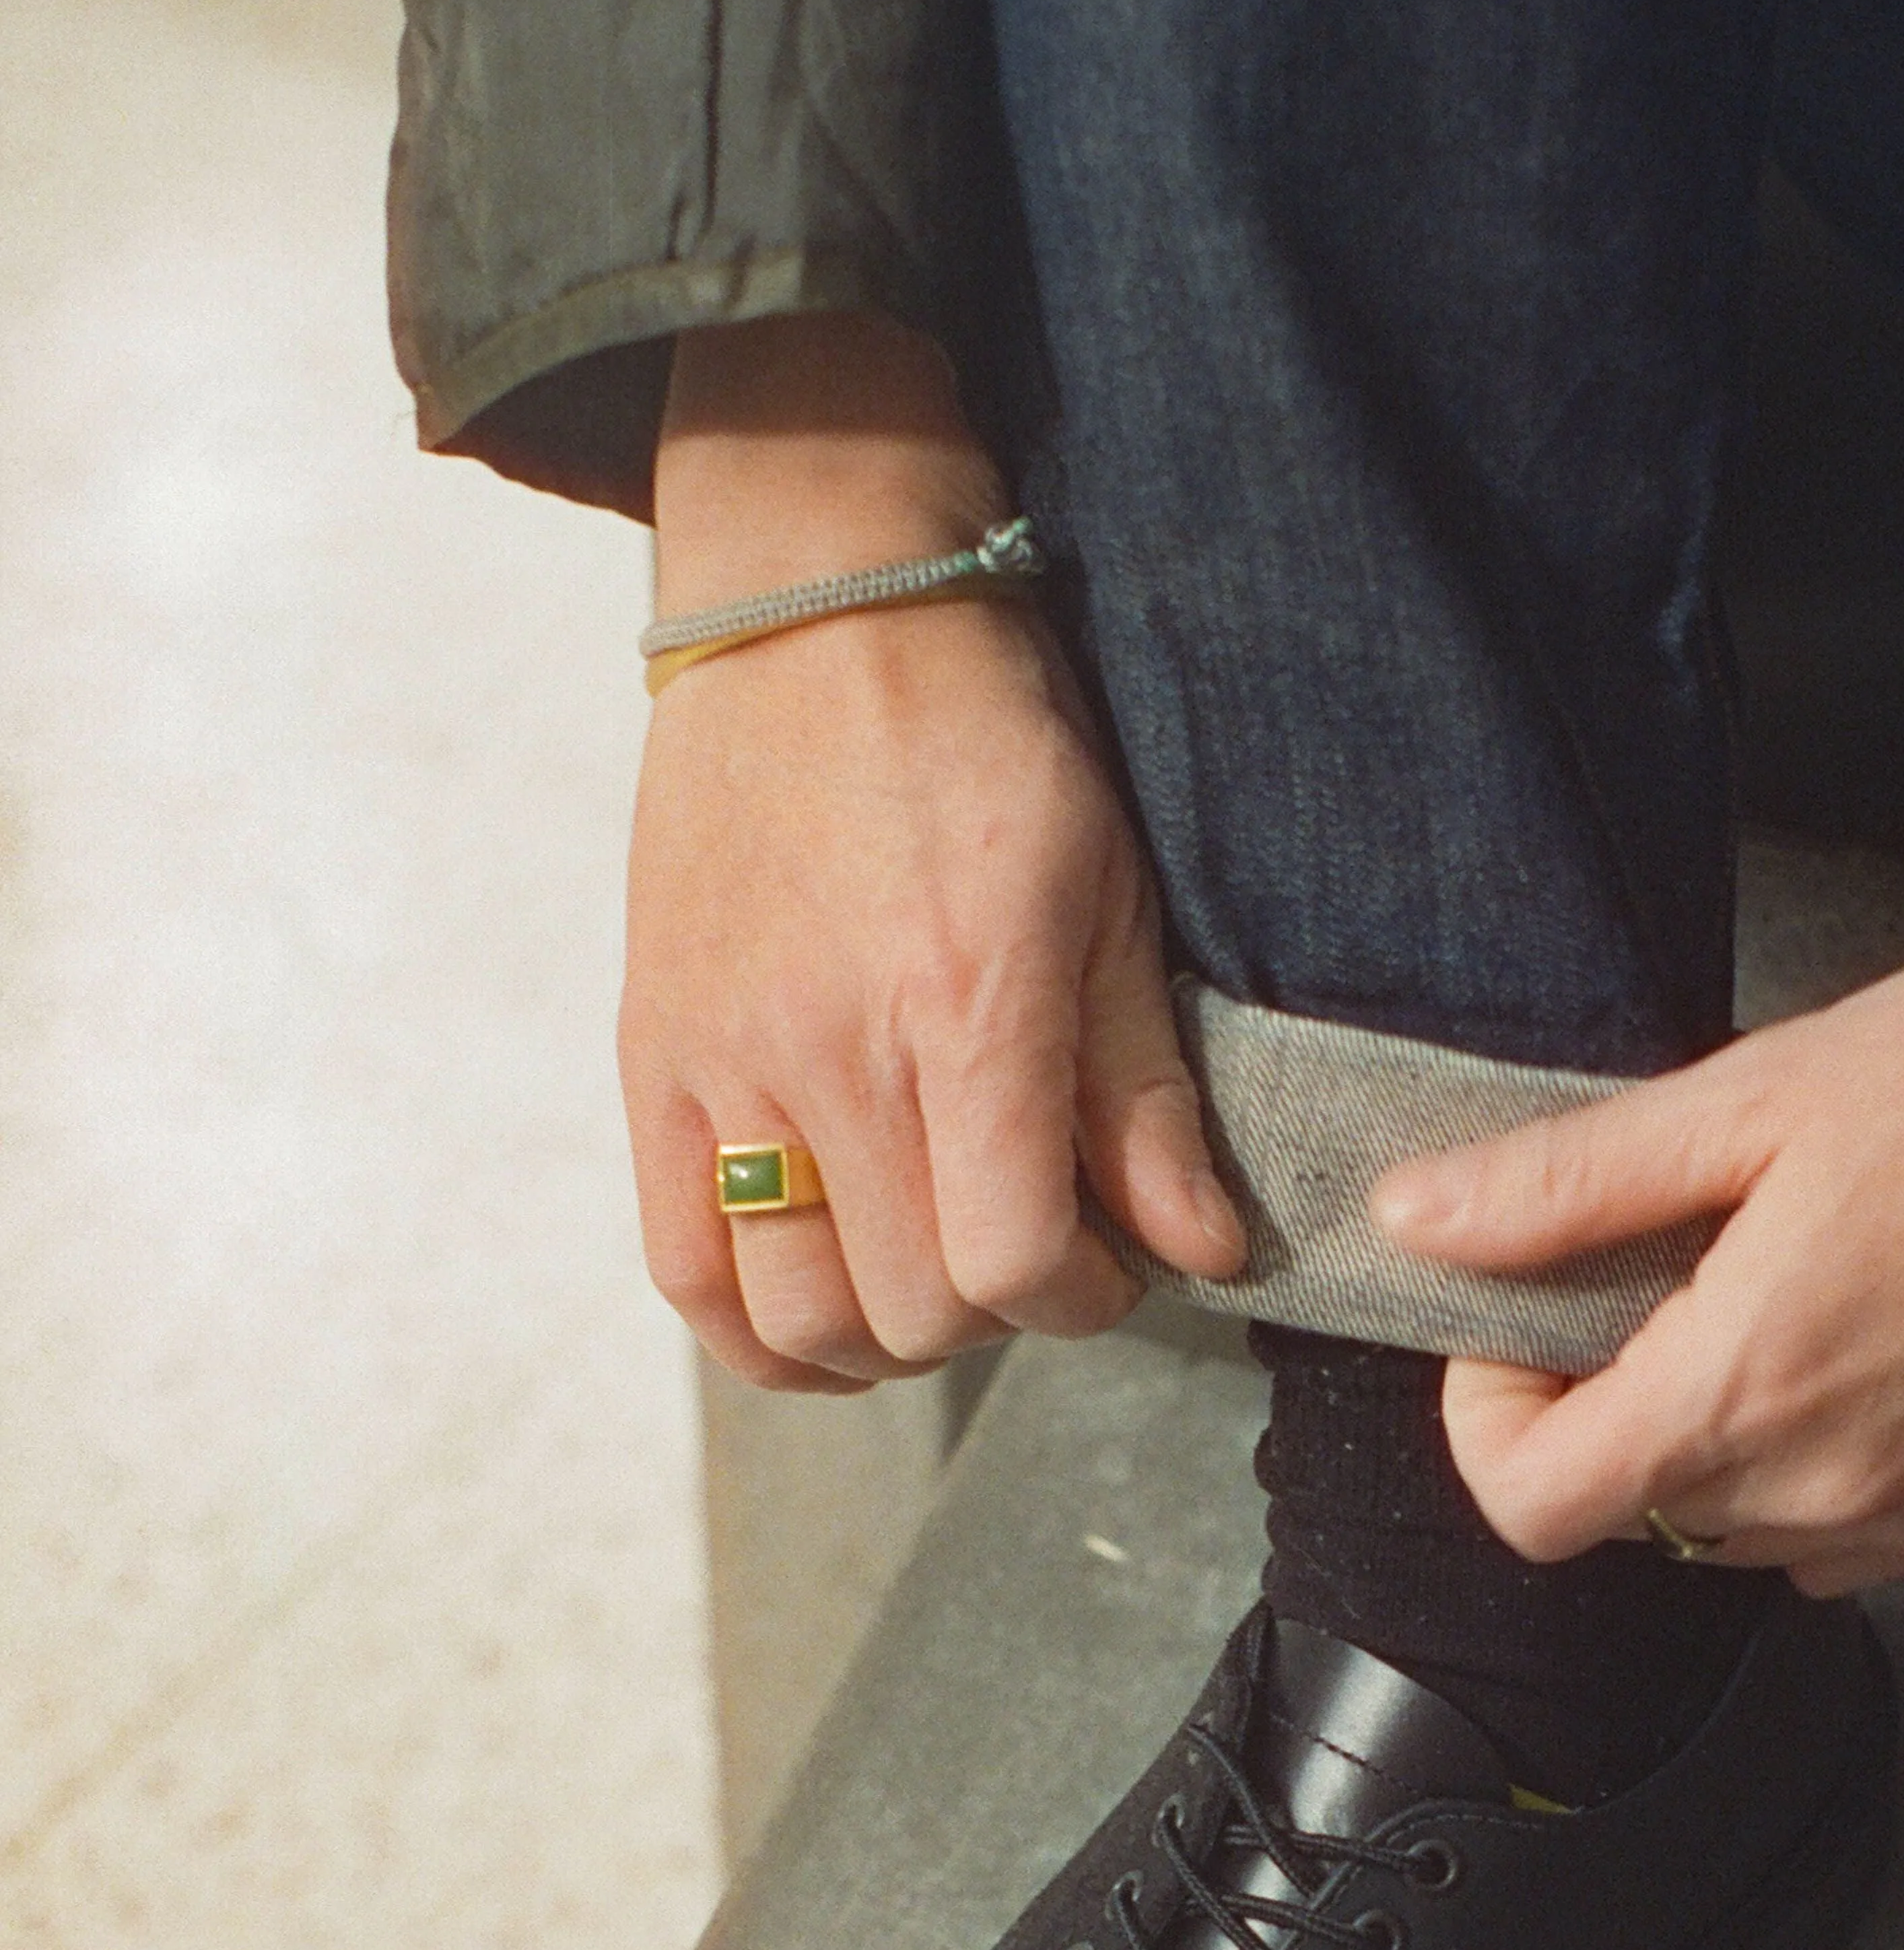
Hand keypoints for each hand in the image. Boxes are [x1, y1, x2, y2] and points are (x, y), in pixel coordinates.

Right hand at [621, 317, 1242, 1392]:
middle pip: (914, 1308)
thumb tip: (1203, 1251)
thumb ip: (1145, 1094)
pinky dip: (756, 1330)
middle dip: (994, 1311)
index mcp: (964, 1011)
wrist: (813, 614)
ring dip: (881, 1335)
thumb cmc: (980, 744)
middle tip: (1024, 1246)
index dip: (1082, 1297)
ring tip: (928, 1272)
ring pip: (797, 1318)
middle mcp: (832, 1056)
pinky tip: (824, 1301)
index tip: (1106, 1258)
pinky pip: (684, 1271)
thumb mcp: (1107, 900)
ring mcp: (726, 1067)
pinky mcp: (655, 1063)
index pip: (1014, 1262)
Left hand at [1369, 948, 1903, 1590]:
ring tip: (1773, 1293)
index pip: (1530, 1508)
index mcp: (1744, 1393)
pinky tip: (1864, 1337)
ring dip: (1713, 1437)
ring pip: (1733, 1530)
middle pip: (1625, 1516)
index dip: (1489, 1420)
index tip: (1526, 1323)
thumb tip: (1417, 1220)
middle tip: (1660, 1271)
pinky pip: (1842, 1530)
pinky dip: (1813, 1458)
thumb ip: (1568, 1183)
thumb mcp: (1758, 1096)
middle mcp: (1820, 1493)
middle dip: (1606, 1405)